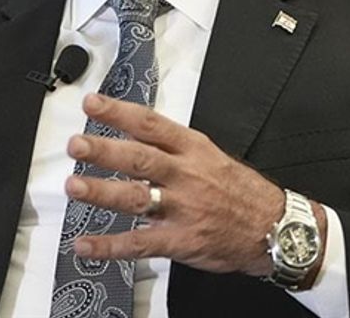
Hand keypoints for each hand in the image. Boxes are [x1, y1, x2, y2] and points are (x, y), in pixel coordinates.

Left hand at [63, 93, 322, 277]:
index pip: (151, 125)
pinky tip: (84, 245)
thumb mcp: (212, 156)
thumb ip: (174, 148)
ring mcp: (182, 209)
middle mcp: (185, 175)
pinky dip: (109, 246)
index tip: (91, 103)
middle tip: (76, 144)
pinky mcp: (181, 240)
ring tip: (73, 186)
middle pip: (139, 159)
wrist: (275, 228)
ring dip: (101, 192)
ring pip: (135, 198)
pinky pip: (140, 243)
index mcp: (193, 149)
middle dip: (105, 151)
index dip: (119, 112)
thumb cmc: (240, 190)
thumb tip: (133, 133)